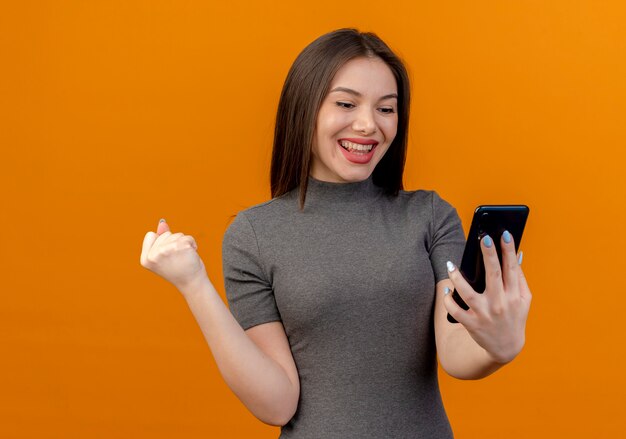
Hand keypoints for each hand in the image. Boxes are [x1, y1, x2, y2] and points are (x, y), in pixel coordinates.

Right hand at [140, 219, 207, 292]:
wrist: (192, 283)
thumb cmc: (179, 269)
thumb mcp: (165, 254)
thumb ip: (161, 238)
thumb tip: (162, 222)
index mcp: (145, 259)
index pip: (151, 235)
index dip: (161, 243)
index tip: (167, 257)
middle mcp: (152, 256)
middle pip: (165, 234)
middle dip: (174, 243)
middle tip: (177, 259)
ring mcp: (165, 251)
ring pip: (177, 235)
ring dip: (184, 244)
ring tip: (184, 257)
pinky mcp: (179, 247)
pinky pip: (187, 237)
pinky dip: (192, 243)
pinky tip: (191, 255)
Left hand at [444, 231, 531, 363]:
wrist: (506, 347)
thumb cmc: (514, 316)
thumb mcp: (524, 300)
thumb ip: (520, 278)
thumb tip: (516, 254)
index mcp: (514, 296)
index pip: (511, 269)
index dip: (508, 250)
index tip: (505, 234)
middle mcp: (500, 304)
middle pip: (493, 276)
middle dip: (489, 256)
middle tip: (483, 238)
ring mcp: (485, 314)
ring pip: (468, 293)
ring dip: (458, 278)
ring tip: (451, 265)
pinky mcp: (471, 324)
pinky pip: (456, 310)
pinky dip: (448, 300)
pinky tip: (446, 288)